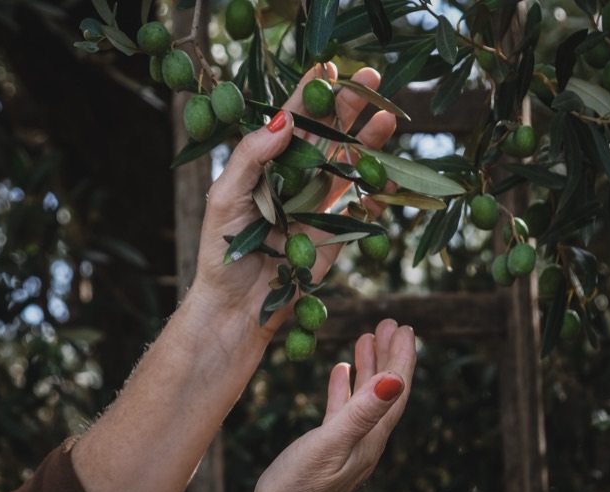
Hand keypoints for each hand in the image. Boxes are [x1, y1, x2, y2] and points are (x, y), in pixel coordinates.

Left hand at [189, 63, 397, 342]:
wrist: (238, 308)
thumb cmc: (221, 252)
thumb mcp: (225, 198)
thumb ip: (250, 157)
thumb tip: (283, 121)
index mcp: (265, 165)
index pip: (291, 121)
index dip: (310, 94)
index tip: (329, 65)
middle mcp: (294, 179)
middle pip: (327, 134)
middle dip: (350, 106)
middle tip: (373, 80)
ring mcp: (317, 205)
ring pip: (349, 164)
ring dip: (369, 140)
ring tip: (388, 117)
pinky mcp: (335, 233)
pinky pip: (360, 206)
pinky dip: (376, 191)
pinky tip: (387, 175)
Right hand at [239, 320, 416, 491]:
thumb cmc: (296, 488)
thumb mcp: (330, 444)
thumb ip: (362, 412)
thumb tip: (396, 380)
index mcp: (371, 438)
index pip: (396, 390)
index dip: (403, 358)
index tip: (406, 328)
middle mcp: (366, 440)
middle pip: (386, 390)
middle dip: (390, 355)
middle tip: (391, 322)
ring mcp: (348, 444)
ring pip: (366, 396)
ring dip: (370, 365)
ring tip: (368, 335)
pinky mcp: (328, 448)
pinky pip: (344, 409)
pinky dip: (346, 386)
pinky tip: (341, 370)